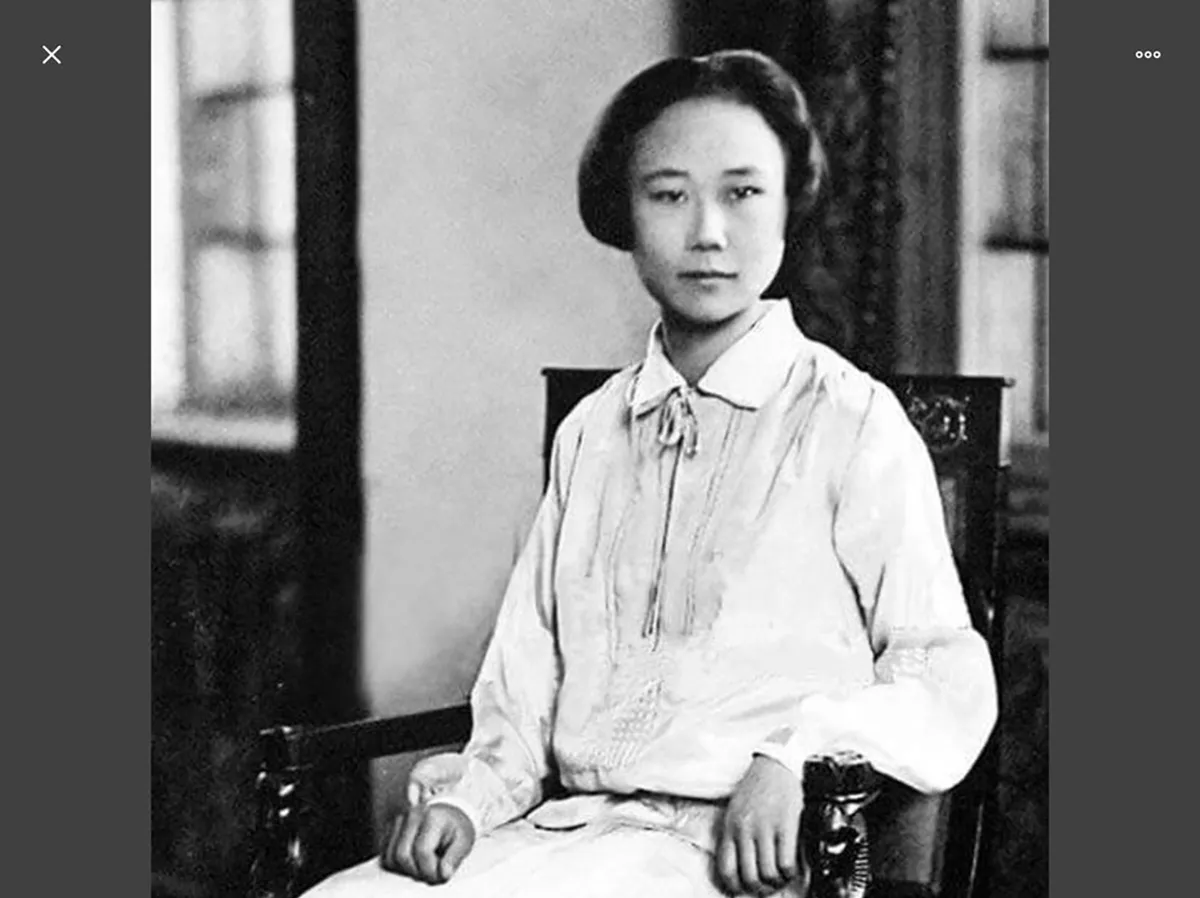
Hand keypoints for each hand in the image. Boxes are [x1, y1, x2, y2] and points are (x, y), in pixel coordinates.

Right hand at [382, 802, 475, 883]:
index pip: (422, 851)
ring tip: (423, 866)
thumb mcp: (464, 841)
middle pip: (402, 855)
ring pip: (390, 857)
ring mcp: (399, 821)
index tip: (440, 874)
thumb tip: (443, 873)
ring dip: (406, 869)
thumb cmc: (457, 827)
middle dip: (417, 871)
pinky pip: (385, 855)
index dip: (430, 870)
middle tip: (431, 873)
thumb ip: (454, 858)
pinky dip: (397, 865)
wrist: (449, 812)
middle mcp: (412, 816)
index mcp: (432, 817)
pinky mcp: (390, 829)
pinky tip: (413, 861)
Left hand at [716, 755, 807, 895]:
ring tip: (781, 878)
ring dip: (777, 882)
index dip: (735, 887)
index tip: (743, 890)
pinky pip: (786, 863)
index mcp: (730, 826)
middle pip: (749, 877)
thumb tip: (741, 864)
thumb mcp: (736, 809)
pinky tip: (791, 868)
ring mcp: (765, 828)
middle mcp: (744, 829)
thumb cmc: (757, 786)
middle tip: (767, 886)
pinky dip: (790, 872)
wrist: (776, 762)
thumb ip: (736, 834)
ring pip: (768, 874)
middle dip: (760, 888)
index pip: (726, 869)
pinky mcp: (785, 825)